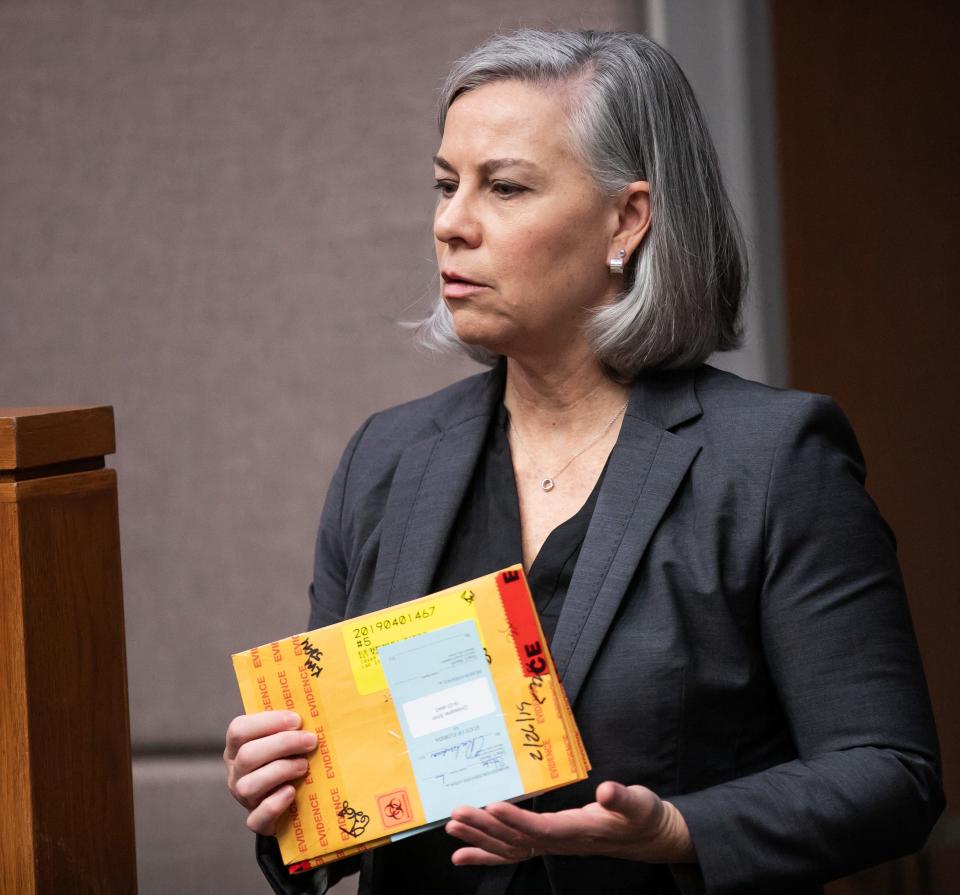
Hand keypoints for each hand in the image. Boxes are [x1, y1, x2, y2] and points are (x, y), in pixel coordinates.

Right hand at [224, 710, 316, 835]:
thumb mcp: (285, 742)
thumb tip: (315, 711)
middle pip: (247, 755)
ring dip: (281, 770)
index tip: (297, 720)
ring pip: (250, 785)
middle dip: (283, 744)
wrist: (291, 805)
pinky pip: (258, 816)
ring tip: (304, 766)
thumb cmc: (289, 761)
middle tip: (310, 741)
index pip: (239, 729)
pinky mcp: (256, 821)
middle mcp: (236, 772)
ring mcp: (243, 797)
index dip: (268, 722)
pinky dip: (275, 803)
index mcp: (238, 747)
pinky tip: (291, 792)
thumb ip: (290, 727)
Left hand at [445, 781, 694, 865]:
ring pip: (510, 847)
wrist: (644, 835)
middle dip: (486, 828)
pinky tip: (461, 856)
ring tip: (453, 828)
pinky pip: (513, 853)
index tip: (493, 806)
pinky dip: (485, 855)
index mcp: (579, 830)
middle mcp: (561, 842)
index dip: (517, 820)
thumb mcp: (638, 803)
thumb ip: (622, 798)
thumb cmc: (640, 815)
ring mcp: (552, 845)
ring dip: (480, 839)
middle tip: (458, 815)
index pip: (543, 828)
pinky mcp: (548, 843)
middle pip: (518, 839)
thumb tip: (607, 791)